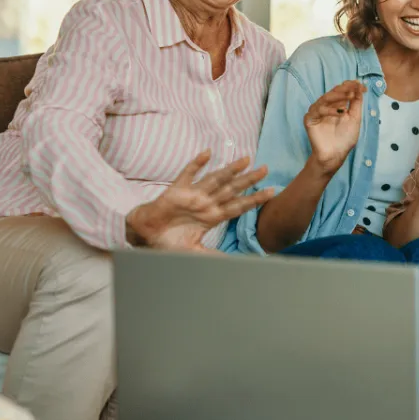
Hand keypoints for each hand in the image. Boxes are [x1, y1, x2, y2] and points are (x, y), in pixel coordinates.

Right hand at [127, 151, 274, 249]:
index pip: (239, 206)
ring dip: (230, 170)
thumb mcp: (195, 252)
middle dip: (249, 180)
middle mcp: (206, 203)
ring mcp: (193, 195)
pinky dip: (197, 164)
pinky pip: (187, 175)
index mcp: (213, 216)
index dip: (255, 199)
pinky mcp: (177, 191)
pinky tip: (207, 153)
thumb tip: (233, 266)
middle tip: (266, 168)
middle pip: (232, 189)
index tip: (272, 191)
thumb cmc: (170, 242)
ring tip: (246, 159)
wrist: (146, 236)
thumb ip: (214, 256)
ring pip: (215, 179)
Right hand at [305, 81, 364, 173]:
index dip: (351, 86)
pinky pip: (318, 111)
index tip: (362, 86)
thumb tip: (360, 87)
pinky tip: (340, 111)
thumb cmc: (345, 138)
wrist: (336, 154)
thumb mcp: (355, 118)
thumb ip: (356, 103)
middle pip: (333, 92)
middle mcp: (325, 106)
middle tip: (355, 88)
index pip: (341, 91)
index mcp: (336, 104)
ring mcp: (316, 112)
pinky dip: (330, 110)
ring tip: (350, 96)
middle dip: (345, 89)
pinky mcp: (310, 119)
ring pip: (325, 98)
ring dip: (339, 96)